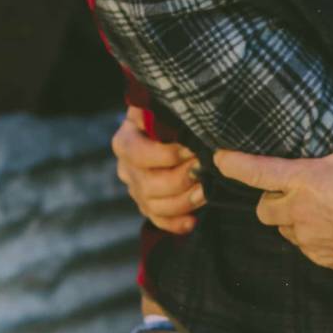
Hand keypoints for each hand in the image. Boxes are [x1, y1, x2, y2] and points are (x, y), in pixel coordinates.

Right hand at [113, 106, 204, 233]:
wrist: (172, 132)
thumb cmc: (171, 117)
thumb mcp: (164, 108)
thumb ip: (164, 112)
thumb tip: (177, 116)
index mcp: (125, 142)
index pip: (139, 154)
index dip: (169, 155)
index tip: (194, 150)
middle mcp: (126, 168)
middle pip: (149, 184)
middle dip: (182, 179)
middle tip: (206, 170)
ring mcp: (136, 190)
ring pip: (155, 206)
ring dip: (185, 201)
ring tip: (207, 190)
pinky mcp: (148, 206)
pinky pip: (159, 221)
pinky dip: (176, 224)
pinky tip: (193, 220)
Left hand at [212, 116, 332, 286]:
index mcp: (303, 182)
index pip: (254, 171)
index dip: (232, 163)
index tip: (219, 158)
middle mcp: (297, 213)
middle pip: (262, 209)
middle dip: (269, 200)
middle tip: (290, 190)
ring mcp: (309, 240)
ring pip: (285, 230)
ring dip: (292, 220)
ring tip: (317, 210)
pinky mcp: (324, 260)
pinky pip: (308, 247)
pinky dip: (315, 237)